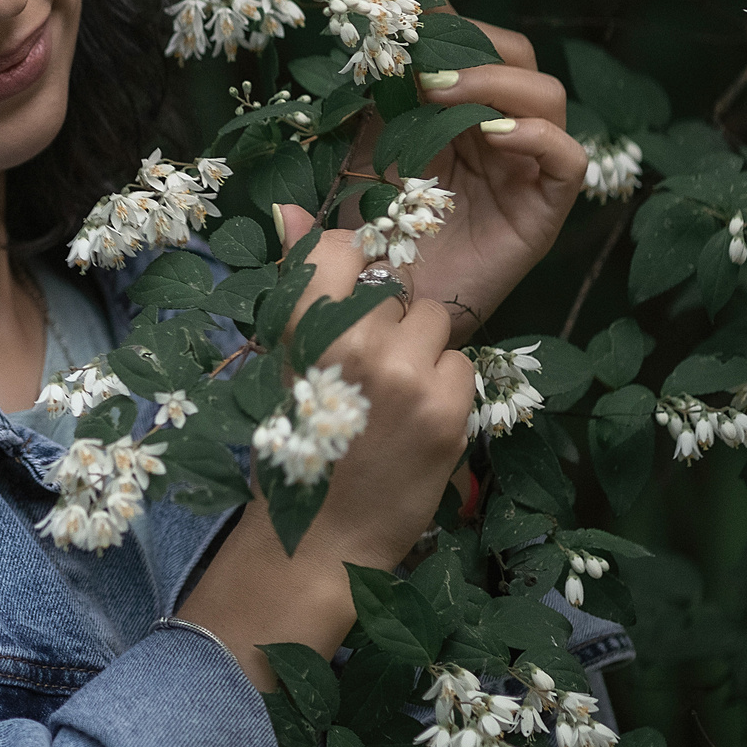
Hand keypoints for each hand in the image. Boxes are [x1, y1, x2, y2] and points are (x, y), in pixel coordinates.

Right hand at [175, 214, 474, 687]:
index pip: (341, 248)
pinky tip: (419, 419)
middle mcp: (353, 343)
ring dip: (423, 352)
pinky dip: (448, 387)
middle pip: (396, 292)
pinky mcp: (448, 410)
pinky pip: (462, 365)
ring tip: (396, 395)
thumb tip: (290, 209)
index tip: (348, 298)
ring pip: (435, 324)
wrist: (323, 538)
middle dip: (389, 322)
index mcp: (301, 329)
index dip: (352, 266)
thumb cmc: (298, 445)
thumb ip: (298, 287)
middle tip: (368, 373)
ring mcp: (405, 376)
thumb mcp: (284, 361)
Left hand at [385, 16, 588, 342]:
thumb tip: (376, 30)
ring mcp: (526, 168)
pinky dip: (538, 136)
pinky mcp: (545, 208)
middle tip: (424, 61)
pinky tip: (495, 135)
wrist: (382, 303)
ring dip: (495, 84)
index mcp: (459, 111)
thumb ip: (378, 89)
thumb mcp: (365, 145)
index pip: (475, 44)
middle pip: (520, 59)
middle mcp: (499, 132)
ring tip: (443, 93)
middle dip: (476, 47)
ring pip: (546, 97)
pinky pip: (569, 158)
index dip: (449, 17)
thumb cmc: (371, 229)